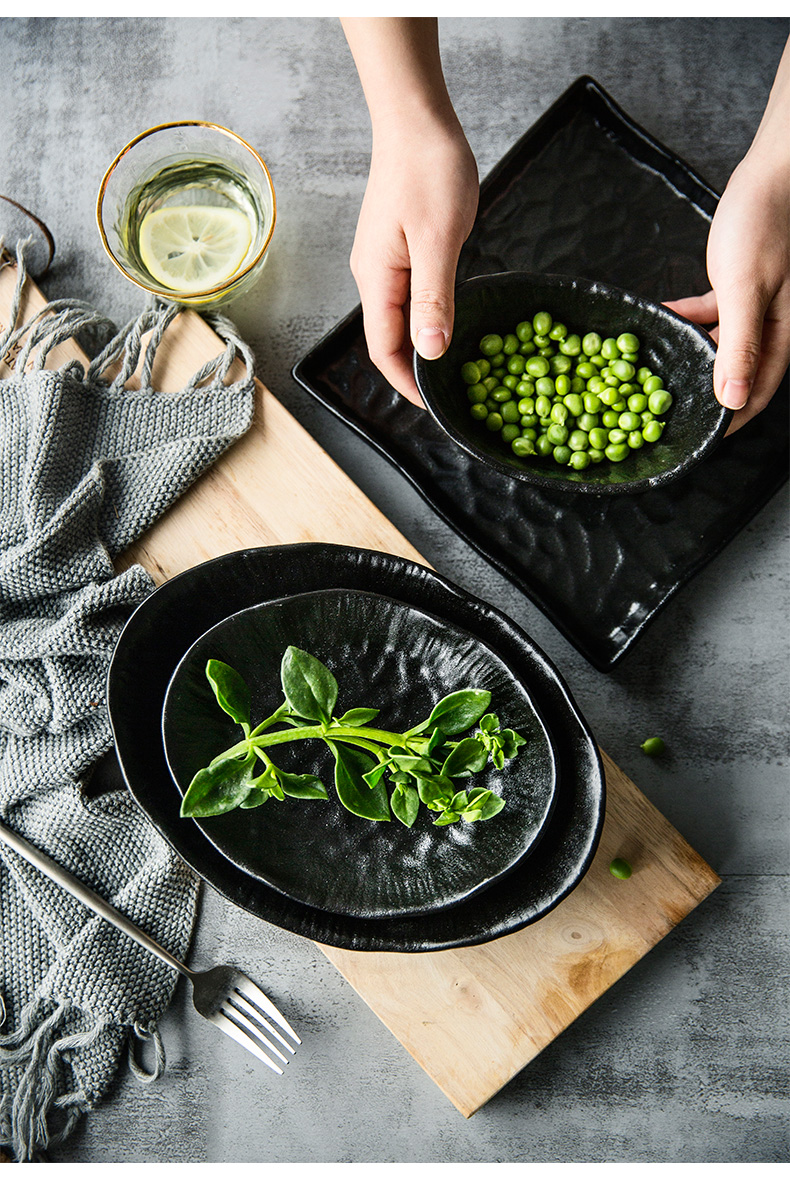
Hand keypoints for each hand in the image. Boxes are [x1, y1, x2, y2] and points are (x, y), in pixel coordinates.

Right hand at [349, 114, 477, 403]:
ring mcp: (384, 262)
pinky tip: (449, 322)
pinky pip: (409, 296)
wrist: (417, 119)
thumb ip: (434, 299)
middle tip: (451, 393)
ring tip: (453, 366)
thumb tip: (431, 353)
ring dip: (422, 346)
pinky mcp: (398, 248)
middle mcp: (373, 275)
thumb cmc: (428, 171)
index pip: (384, 348)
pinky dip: (427, 318)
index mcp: (377, 279)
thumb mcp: (438, 240)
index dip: (406, 383)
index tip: (433, 407)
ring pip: (399, 319)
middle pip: (388, 338)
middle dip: (414, 371)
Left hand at [665, 40, 789, 433]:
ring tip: (655, 372)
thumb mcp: (746, 291)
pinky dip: (684, 320)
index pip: (755, 395)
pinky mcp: (734, 287)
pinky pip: (706, 316)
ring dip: (690, 358)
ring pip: (717, 347)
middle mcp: (767, 329)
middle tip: (666, 414)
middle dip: (704, 395)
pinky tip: (660, 319)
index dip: (727, 423)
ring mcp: (750, 308)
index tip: (697, 441)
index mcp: (778, 337)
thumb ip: (739, 345)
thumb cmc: (765, 227)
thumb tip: (733, 399)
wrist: (771, 175)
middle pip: (734, 375)